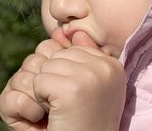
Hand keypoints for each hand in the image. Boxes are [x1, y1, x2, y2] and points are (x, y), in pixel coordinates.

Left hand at [0, 29, 125, 130]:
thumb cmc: (82, 124)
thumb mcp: (85, 89)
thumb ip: (79, 57)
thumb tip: (66, 30)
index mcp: (112, 65)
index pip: (68, 48)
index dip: (60, 73)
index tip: (73, 98)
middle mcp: (106, 67)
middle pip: (54, 53)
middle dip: (50, 80)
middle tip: (64, 106)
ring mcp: (92, 76)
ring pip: (44, 66)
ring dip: (43, 91)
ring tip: (61, 110)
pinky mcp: (73, 89)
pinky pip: (38, 81)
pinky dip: (38, 101)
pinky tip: (56, 115)